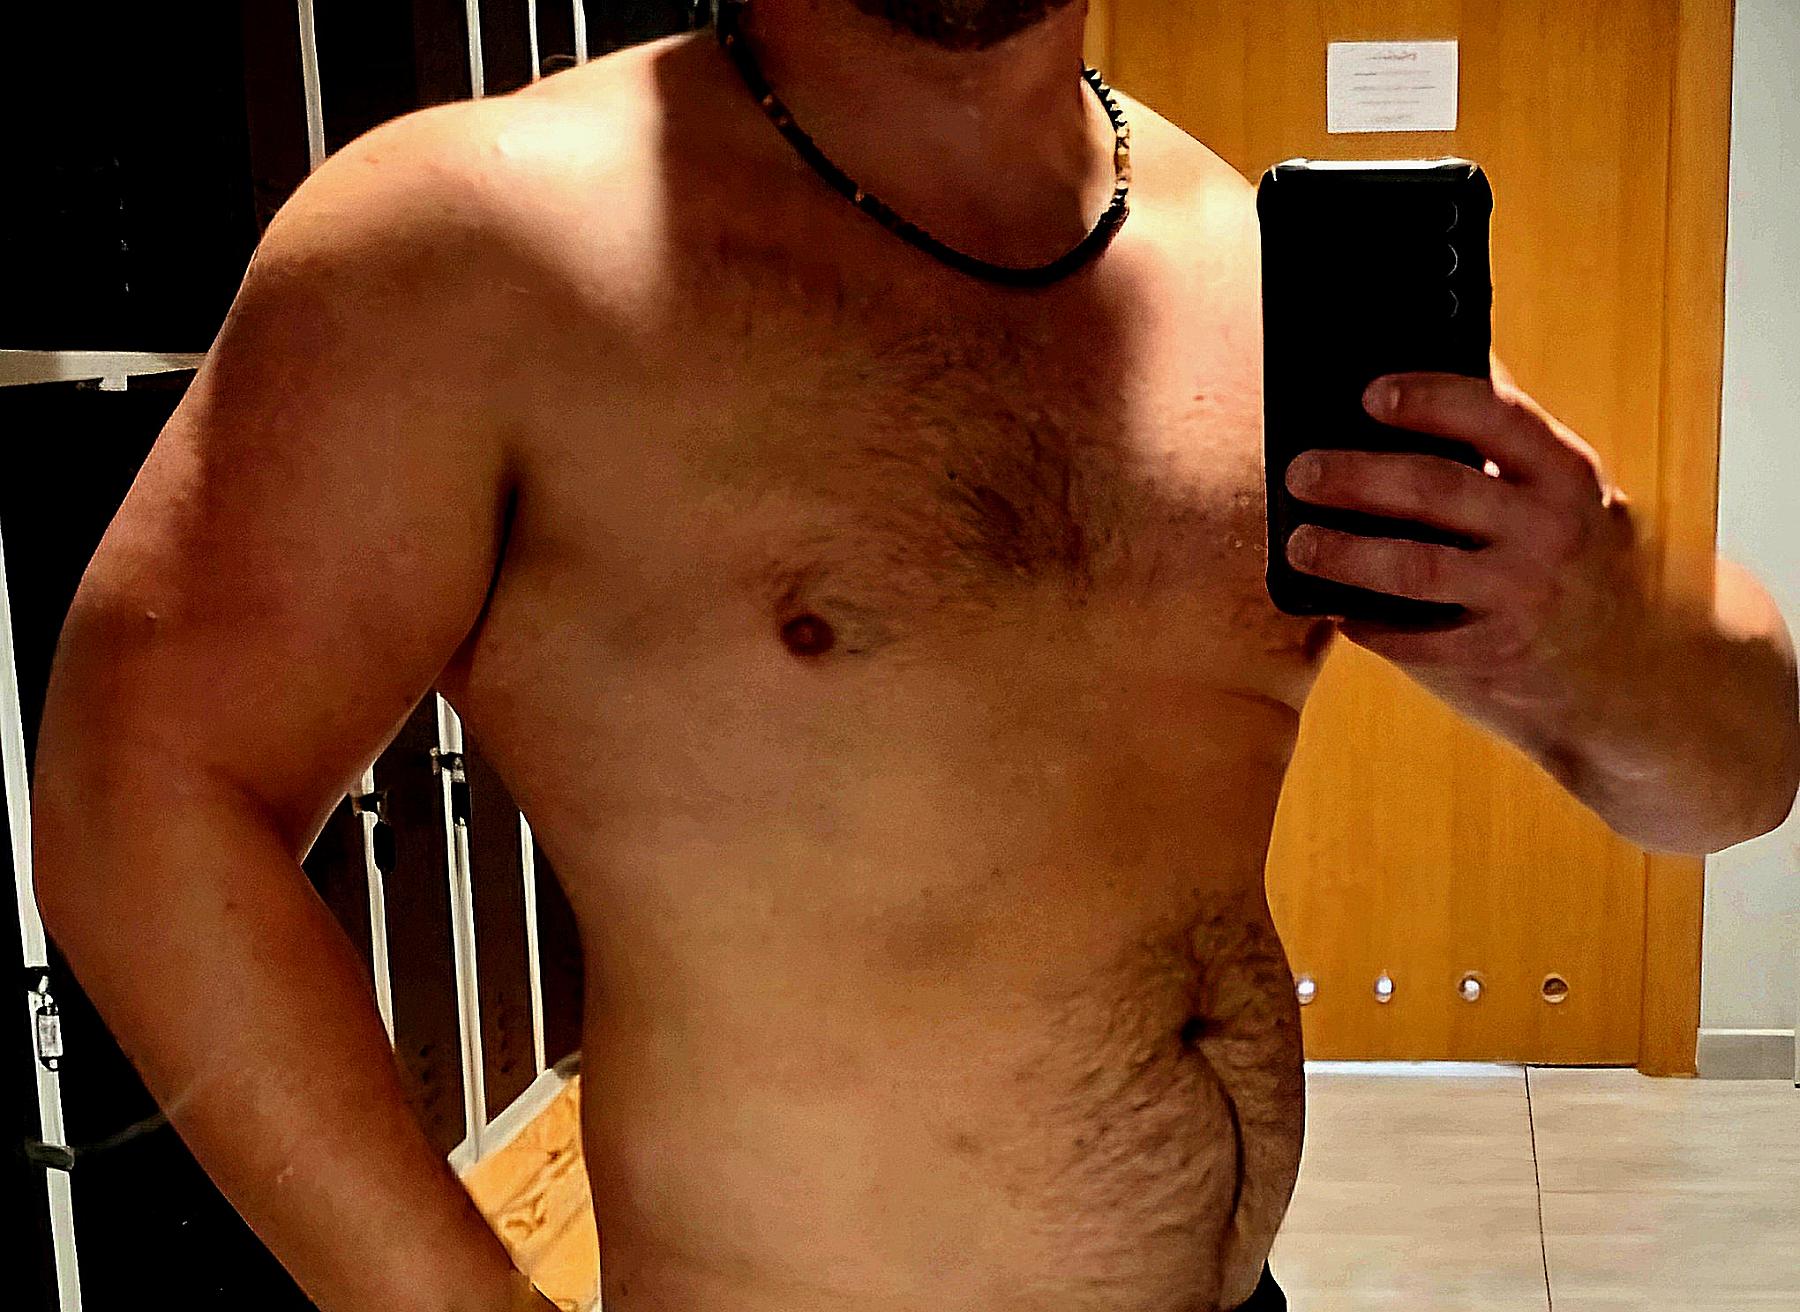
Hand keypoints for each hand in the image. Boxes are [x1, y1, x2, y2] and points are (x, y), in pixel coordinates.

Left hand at [1280, 353, 1650, 719]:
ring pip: (1417, 567)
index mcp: (1564, 471)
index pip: (1495, 415)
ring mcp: (1526, 594)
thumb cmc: (1571, 551)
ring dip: (1347, 554)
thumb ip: (1504, 437)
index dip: (1430, 399)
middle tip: (1300, 472)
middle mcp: (1550, 528)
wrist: (1635, 661)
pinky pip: (1419, 638)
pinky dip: (1370, 623)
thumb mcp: (1562, 489)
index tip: (1370, 393)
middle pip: (1437, 489)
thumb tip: (1424, 353)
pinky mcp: (1500, 652)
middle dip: (1358, 478)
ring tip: (1299, 543)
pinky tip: (1334, 608)